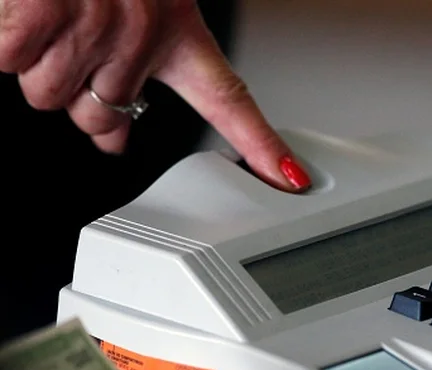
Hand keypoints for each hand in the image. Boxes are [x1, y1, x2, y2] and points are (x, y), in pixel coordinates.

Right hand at [0, 0, 309, 191]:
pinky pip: (13, 64)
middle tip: (76, 52)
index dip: (261, 145)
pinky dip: (9, 46)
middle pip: (101, 118)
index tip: (290, 178)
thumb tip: (112, 141)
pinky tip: (22, 18)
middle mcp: (144, 32)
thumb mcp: (141, 5)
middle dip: (80, 97)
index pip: (231, 100)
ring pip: (51, 98)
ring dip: (40, 67)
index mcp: (177, 29)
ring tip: (50, 23)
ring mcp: (96, 26)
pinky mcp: (44, 14)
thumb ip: (133, 73)